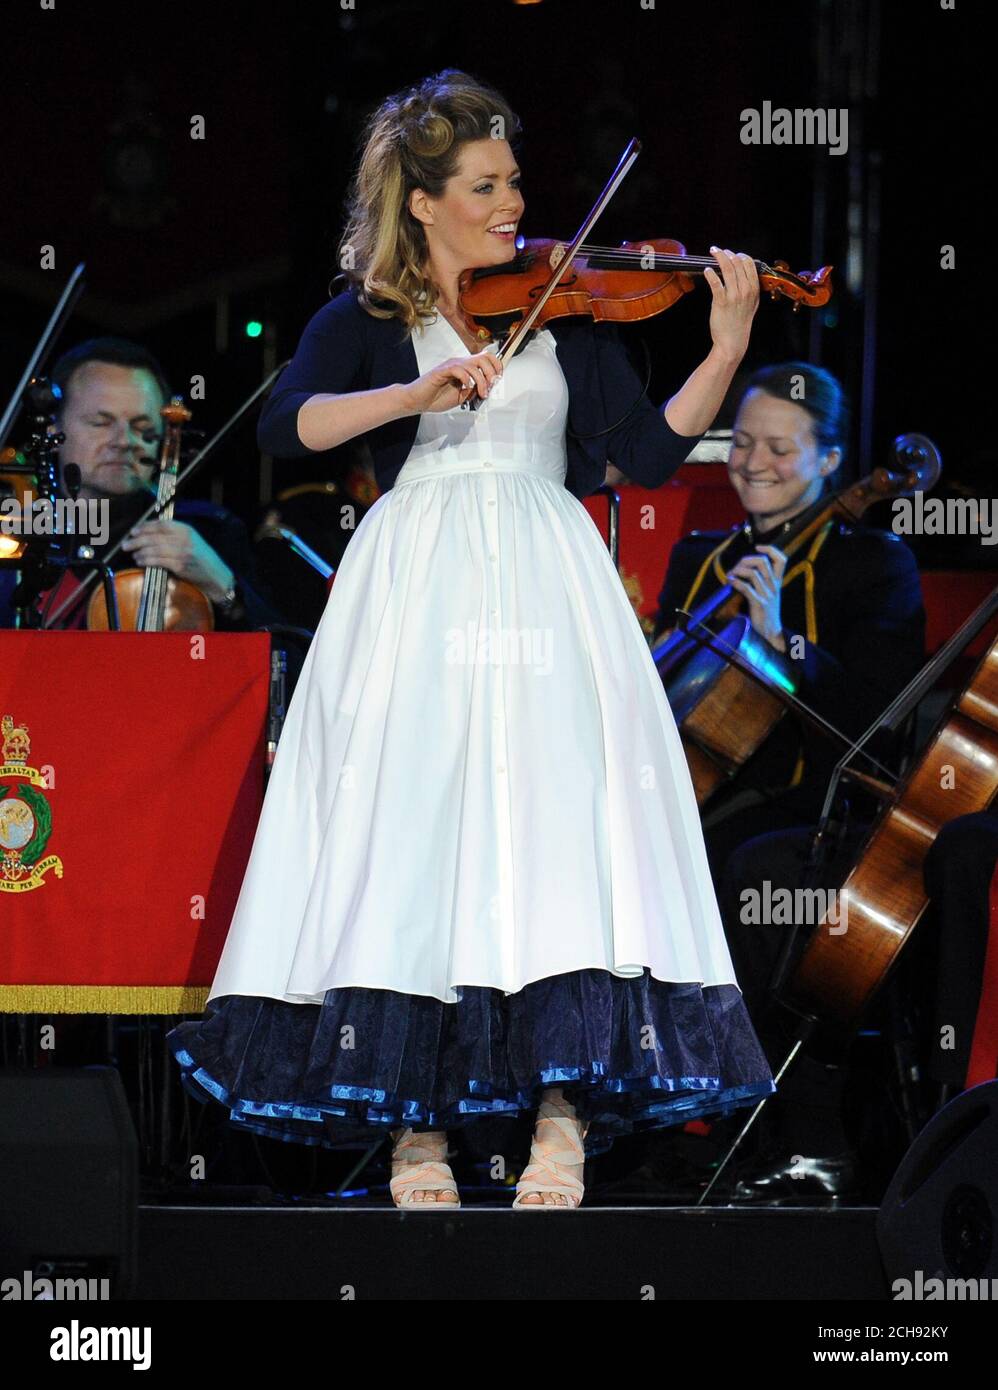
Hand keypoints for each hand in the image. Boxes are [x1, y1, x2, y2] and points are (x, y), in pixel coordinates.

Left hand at [120, 520, 234, 602]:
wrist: (216, 576)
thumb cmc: (202, 559)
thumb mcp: (191, 541)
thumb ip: (174, 535)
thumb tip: (149, 534)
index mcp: (187, 530)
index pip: (161, 524)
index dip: (145, 527)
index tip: (134, 531)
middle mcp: (185, 539)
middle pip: (155, 536)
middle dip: (137, 540)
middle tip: (126, 544)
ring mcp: (183, 552)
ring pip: (155, 548)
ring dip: (140, 551)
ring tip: (133, 554)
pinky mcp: (180, 565)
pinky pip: (159, 561)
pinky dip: (147, 560)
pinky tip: (140, 561)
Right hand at [401, 350, 502, 413]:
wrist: (418, 401)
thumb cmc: (436, 398)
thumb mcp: (462, 397)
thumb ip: (474, 391)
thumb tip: (487, 389)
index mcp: (465, 368)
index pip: (486, 357)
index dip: (496, 366)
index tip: (498, 379)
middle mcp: (459, 363)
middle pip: (483, 357)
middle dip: (491, 373)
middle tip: (490, 388)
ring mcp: (451, 366)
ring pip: (473, 365)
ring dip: (481, 381)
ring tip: (480, 393)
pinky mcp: (442, 370)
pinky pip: (458, 369)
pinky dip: (466, 379)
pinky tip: (466, 388)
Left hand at [704, 247, 759, 361]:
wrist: (733, 341)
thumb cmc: (740, 323)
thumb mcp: (752, 304)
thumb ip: (749, 288)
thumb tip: (743, 272)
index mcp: (754, 289)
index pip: (749, 264)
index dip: (739, 255)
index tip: (731, 253)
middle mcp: (745, 290)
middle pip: (737, 263)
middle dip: (727, 253)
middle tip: (718, 251)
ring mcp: (734, 296)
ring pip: (727, 269)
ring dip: (719, 257)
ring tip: (712, 253)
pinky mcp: (721, 302)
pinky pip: (716, 283)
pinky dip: (710, 274)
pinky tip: (707, 270)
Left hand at [726, 543, 786, 649]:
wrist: (771, 632)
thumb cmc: (767, 611)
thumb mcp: (769, 593)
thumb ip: (763, 580)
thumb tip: (746, 567)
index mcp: (777, 582)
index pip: (781, 559)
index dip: (770, 549)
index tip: (758, 547)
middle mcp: (774, 586)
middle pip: (762, 562)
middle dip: (746, 560)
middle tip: (736, 567)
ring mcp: (767, 595)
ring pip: (752, 573)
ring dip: (737, 571)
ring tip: (731, 575)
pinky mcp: (759, 604)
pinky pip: (746, 588)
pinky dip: (736, 582)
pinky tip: (730, 582)